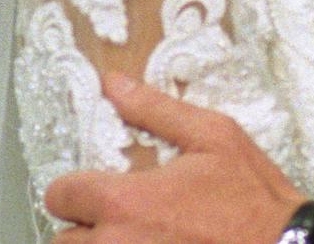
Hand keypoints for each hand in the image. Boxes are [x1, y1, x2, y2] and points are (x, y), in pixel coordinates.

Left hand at [44, 72, 308, 243]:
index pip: (59, 196)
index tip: (97, 191)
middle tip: (118, 221)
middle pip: (62, 242)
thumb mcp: (214, 137)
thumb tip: (113, 84)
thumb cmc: (254, 199)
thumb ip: (155, 110)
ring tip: (135, 239)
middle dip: (85, 229)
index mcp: (124, 202)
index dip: (75, 189)